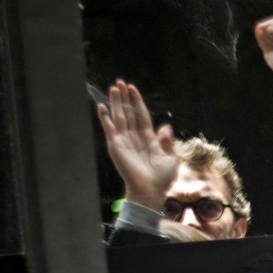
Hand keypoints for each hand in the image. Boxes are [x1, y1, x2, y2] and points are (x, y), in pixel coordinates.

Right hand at [96, 80, 177, 209]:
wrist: (150, 190)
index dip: (137, 101)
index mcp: (148, 138)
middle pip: (128, 112)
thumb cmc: (162, 178)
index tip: (133, 88)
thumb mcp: (170, 158)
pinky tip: (101, 106)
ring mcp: (124, 140)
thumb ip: (167, 141)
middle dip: (124, 98)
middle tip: (120, 82)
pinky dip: (105, 117)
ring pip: (119, 116)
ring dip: (116, 102)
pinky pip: (109, 128)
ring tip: (113, 88)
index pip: (141, 115)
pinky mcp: (115, 146)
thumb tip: (165, 126)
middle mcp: (134, 137)